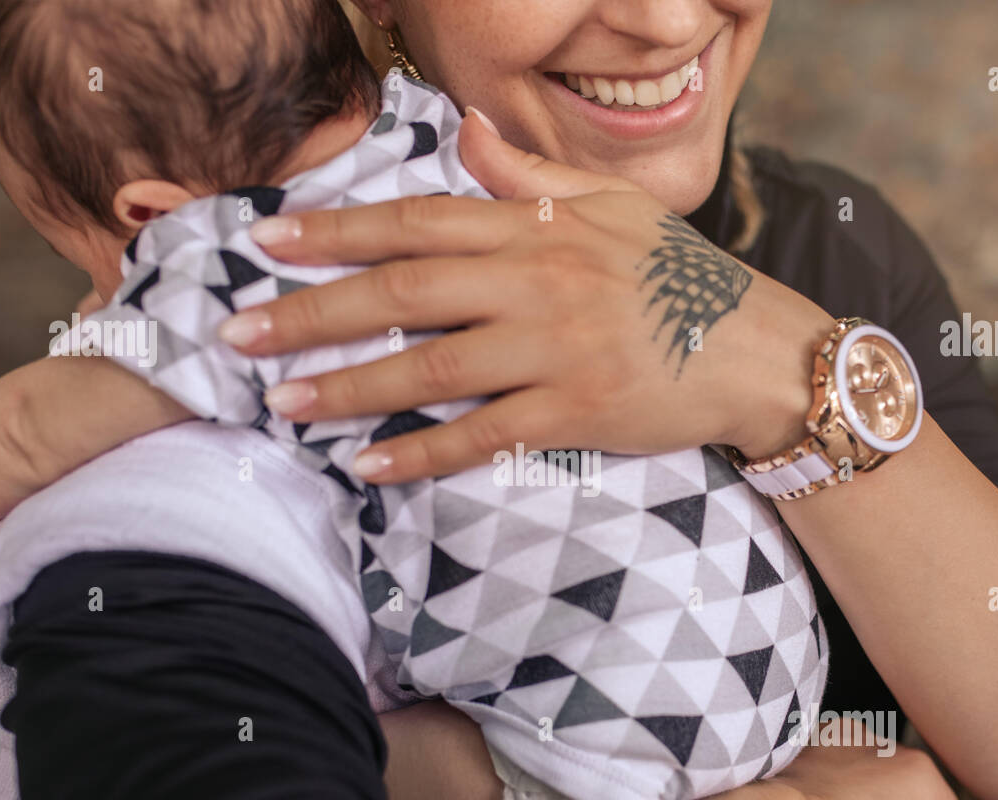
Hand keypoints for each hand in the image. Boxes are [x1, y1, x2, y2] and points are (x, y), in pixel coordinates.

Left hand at [220, 111, 828, 482]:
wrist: (758, 351)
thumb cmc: (681, 277)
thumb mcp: (614, 207)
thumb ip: (532, 175)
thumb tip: (464, 135)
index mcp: (538, 228)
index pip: (418, 221)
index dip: (337, 230)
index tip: (266, 240)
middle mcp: (537, 283)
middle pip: (404, 292)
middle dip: (313, 310)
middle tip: (239, 330)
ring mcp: (555, 351)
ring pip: (431, 369)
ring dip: (349, 386)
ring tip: (282, 401)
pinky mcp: (575, 413)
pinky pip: (483, 436)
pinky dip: (422, 454)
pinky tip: (366, 464)